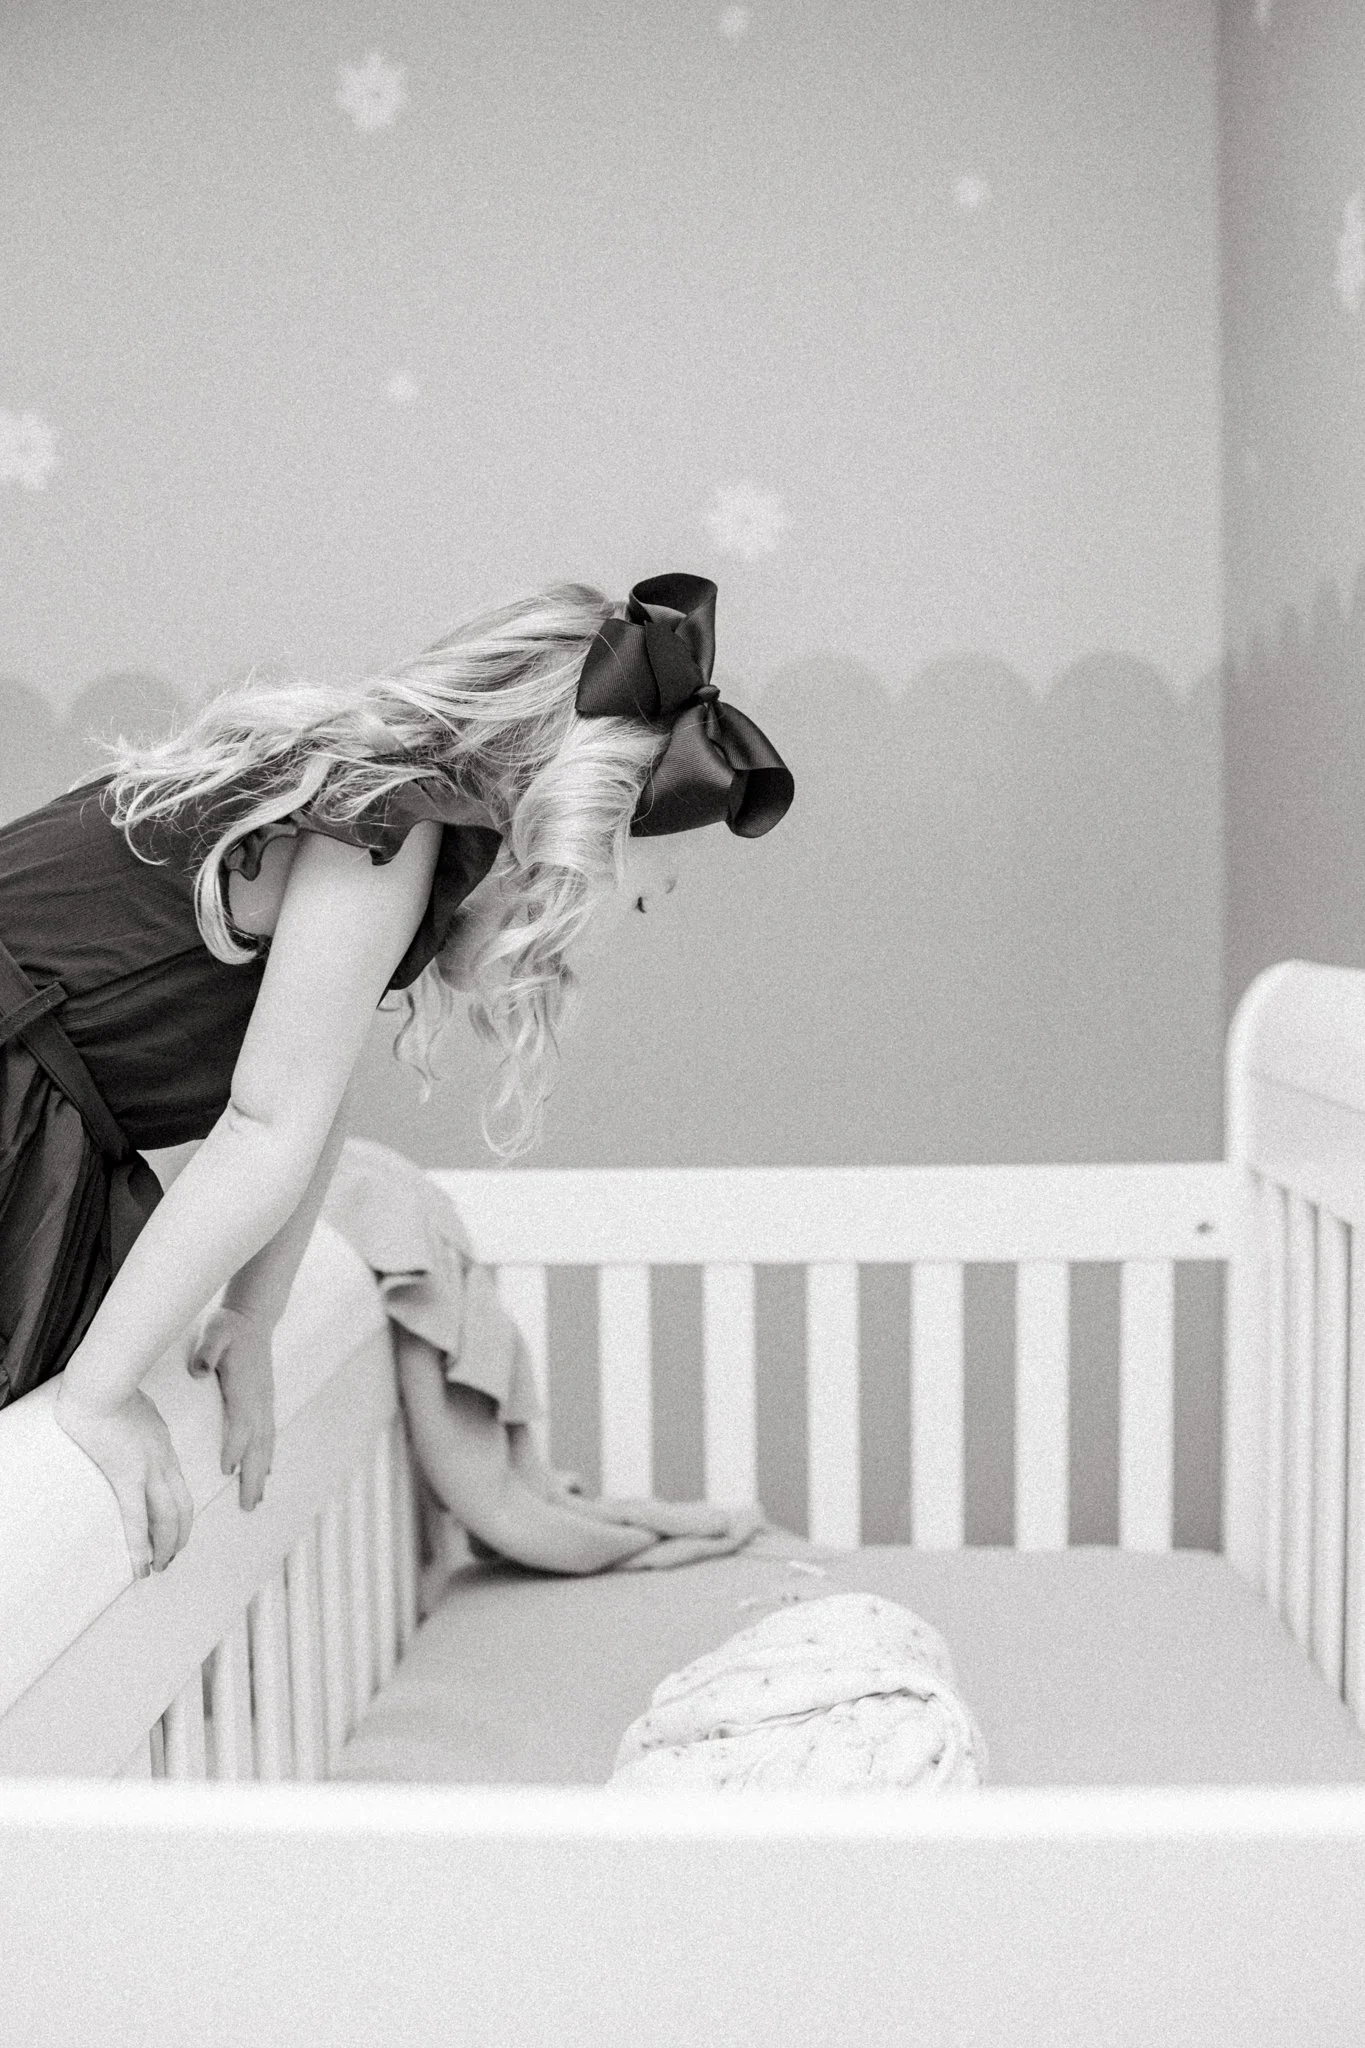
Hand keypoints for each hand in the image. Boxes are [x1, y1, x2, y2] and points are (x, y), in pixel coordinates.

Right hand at [54, 1383, 194, 1577]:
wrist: (103, 1383)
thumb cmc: (112, 1388)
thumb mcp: (137, 1407)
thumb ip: (139, 1421)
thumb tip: (127, 1422)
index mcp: (164, 1447)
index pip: (178, 1487)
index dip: (180, 1512)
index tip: (176, 1529)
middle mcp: (162, 1462)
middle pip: (180, 1506)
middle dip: (178, 1534)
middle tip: (173, 1555)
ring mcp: (148, 1469)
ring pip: (167, 1517)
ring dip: (165, 1546)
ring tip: (160, 1567)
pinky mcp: (127, 1476)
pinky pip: (137, 1519)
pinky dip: (140, 1546)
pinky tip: (142, 1567)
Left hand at [189, 1303, 275, 1509]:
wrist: (253, 1317)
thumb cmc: (230, 1326)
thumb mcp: (214, 1332)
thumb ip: (207, 1351)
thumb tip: (199, 1370)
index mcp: (245, 1388)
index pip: (240, 1423)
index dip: (234, 1447)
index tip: (227, 1472)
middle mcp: (259, 1400)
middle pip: (258, 1445)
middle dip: (253, 1476)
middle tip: (248, 1505)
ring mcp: (265, 1402)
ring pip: (266, 1444)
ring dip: (262, 1473)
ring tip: (257, 1499)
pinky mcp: (265, 1401)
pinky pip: (269, 1434)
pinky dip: (268, 1456)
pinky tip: (268, 1470)